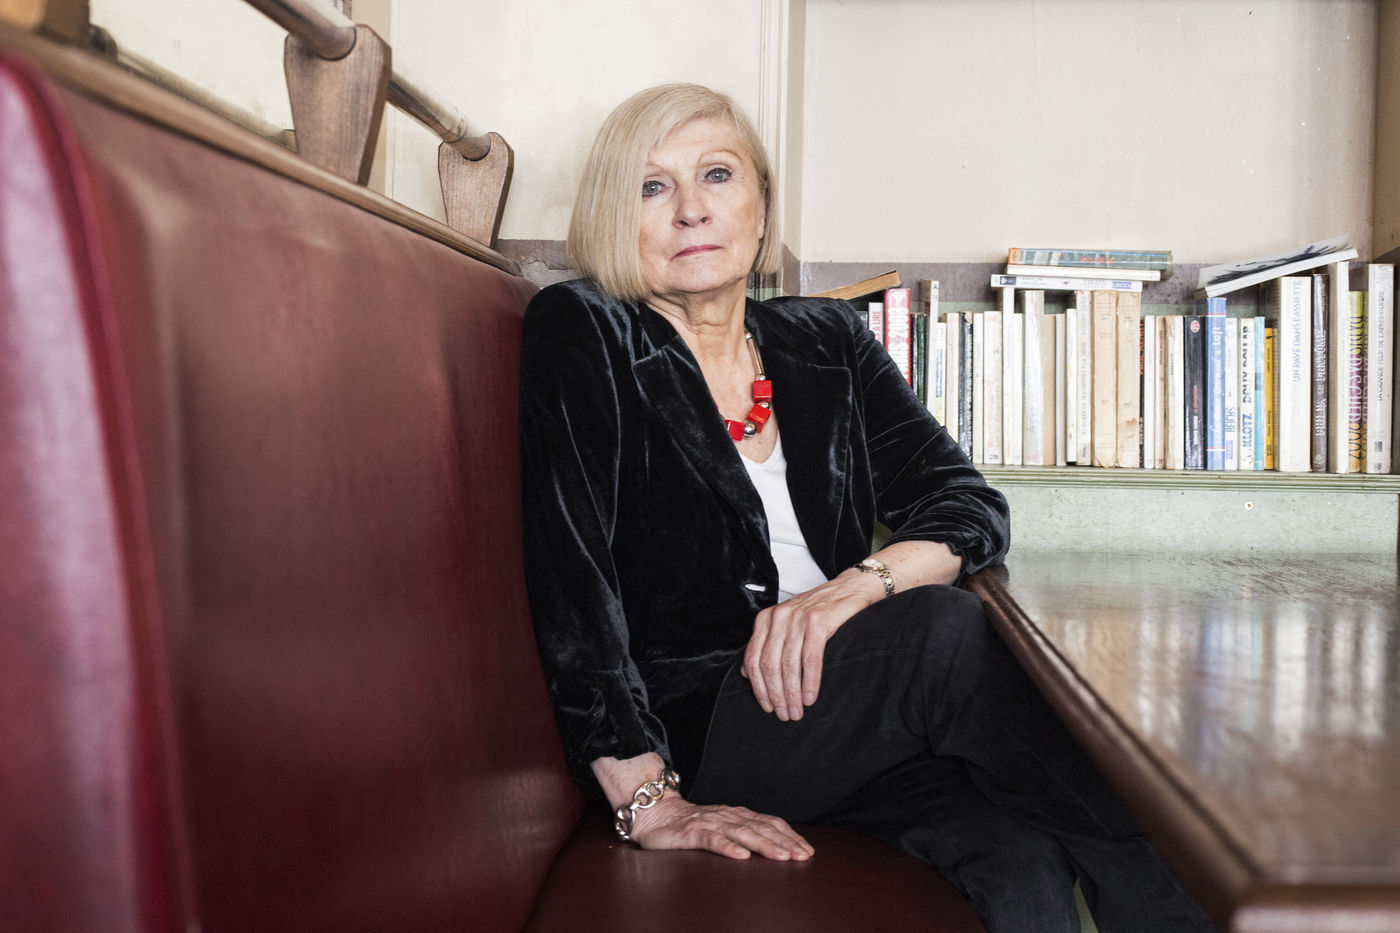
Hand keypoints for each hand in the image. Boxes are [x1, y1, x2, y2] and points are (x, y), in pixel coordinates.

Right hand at [630, 794, 813, 860]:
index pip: (769, 822)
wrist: (654, 814)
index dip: (789, 835)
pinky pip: (712, 840)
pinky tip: (741, 857)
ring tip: (781, 857)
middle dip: (784, 842)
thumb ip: (742, 833)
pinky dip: (728, 847)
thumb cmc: (689, 825)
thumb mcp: (721, 827)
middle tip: (802, 856)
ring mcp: (709, 823)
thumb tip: (774, 846)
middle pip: (760, 828)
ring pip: (741, 833)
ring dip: (764, 845)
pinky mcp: (691, 833)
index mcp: (736, 815)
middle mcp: (726, 816)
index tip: (806, 850)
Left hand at [741, 569, 882, 721]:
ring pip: (789, 664)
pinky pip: (811, 659)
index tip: (767, 706)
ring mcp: (797, 617)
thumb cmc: (817, 612)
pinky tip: (810, 697)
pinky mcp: (818, 620)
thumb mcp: (785, 626)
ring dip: (792, 694)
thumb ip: (765, 646)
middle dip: (775, 695)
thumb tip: (746, 673)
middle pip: (769, 664)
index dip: (758, 687)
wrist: (848, 589)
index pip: (753, 659)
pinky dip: (810, 682)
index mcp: (765, 619)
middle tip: (785, 714)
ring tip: (797, 711)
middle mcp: (778, 617)